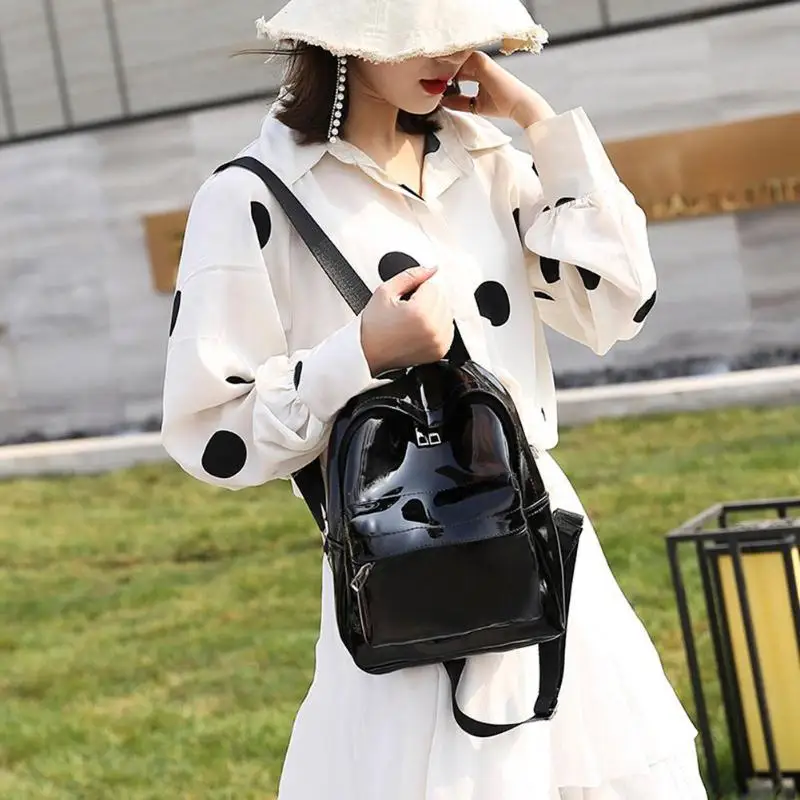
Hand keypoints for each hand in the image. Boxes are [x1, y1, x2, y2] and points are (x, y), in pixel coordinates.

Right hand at [361, 267, 454, 374]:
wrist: (369, 354)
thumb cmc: (373, 327)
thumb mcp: (385, 292)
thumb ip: (410, 275)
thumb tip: (431, 269)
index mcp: (419, 312)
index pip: (433, 285)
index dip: (417, 286)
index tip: (406, 296)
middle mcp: (432, 329)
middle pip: (442, 297)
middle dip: (426, 298)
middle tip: (407, 308)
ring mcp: (438, 341)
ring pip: (447, 311)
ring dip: (433, 310)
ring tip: (413, 319)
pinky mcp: (440, 350)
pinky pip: (449, 327)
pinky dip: (437, 324)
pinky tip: (420, 327)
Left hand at [440, 51, 554, 128]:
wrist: (517, 104)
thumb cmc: (500, 105)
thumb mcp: (474, 105)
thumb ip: (459, 102)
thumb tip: (442, 102)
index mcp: (476, 71)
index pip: (454, 70)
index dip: (441, 77)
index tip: (430, 85)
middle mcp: (478, 63)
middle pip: (452, 64)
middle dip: (439, 72)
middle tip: (426, 81)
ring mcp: (480, 61)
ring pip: (456, 61)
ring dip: (443, 69)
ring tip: (431, 80)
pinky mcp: (483, 63)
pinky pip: (463, 62)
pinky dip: (451, 70)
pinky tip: (441, 79)